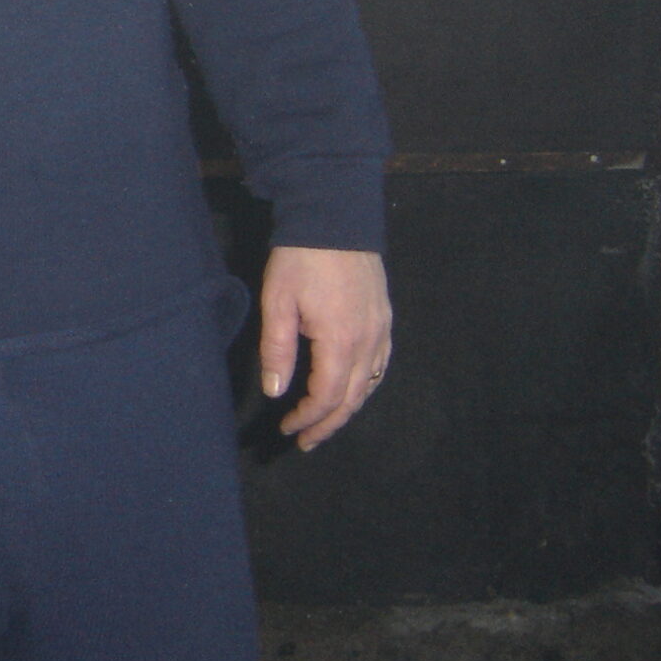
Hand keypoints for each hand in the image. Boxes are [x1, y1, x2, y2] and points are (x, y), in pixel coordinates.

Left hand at [259, 245, 391, 450]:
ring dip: (348, 407)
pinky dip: (365, 385)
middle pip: (353, 398)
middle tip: (307, 441)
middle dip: (329, 423)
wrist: (335, 220)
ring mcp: (382, 330)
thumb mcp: (278, 302)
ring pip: (370, 384)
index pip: (327, 396)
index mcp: (340, 341)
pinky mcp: (385, 319)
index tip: (289, 429)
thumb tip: (276, 391)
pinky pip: (380, 364)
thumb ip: (277, 349)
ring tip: (325, 422)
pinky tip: (351, 389)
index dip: (308, 418)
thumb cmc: (300, 259)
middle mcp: (368, 342)